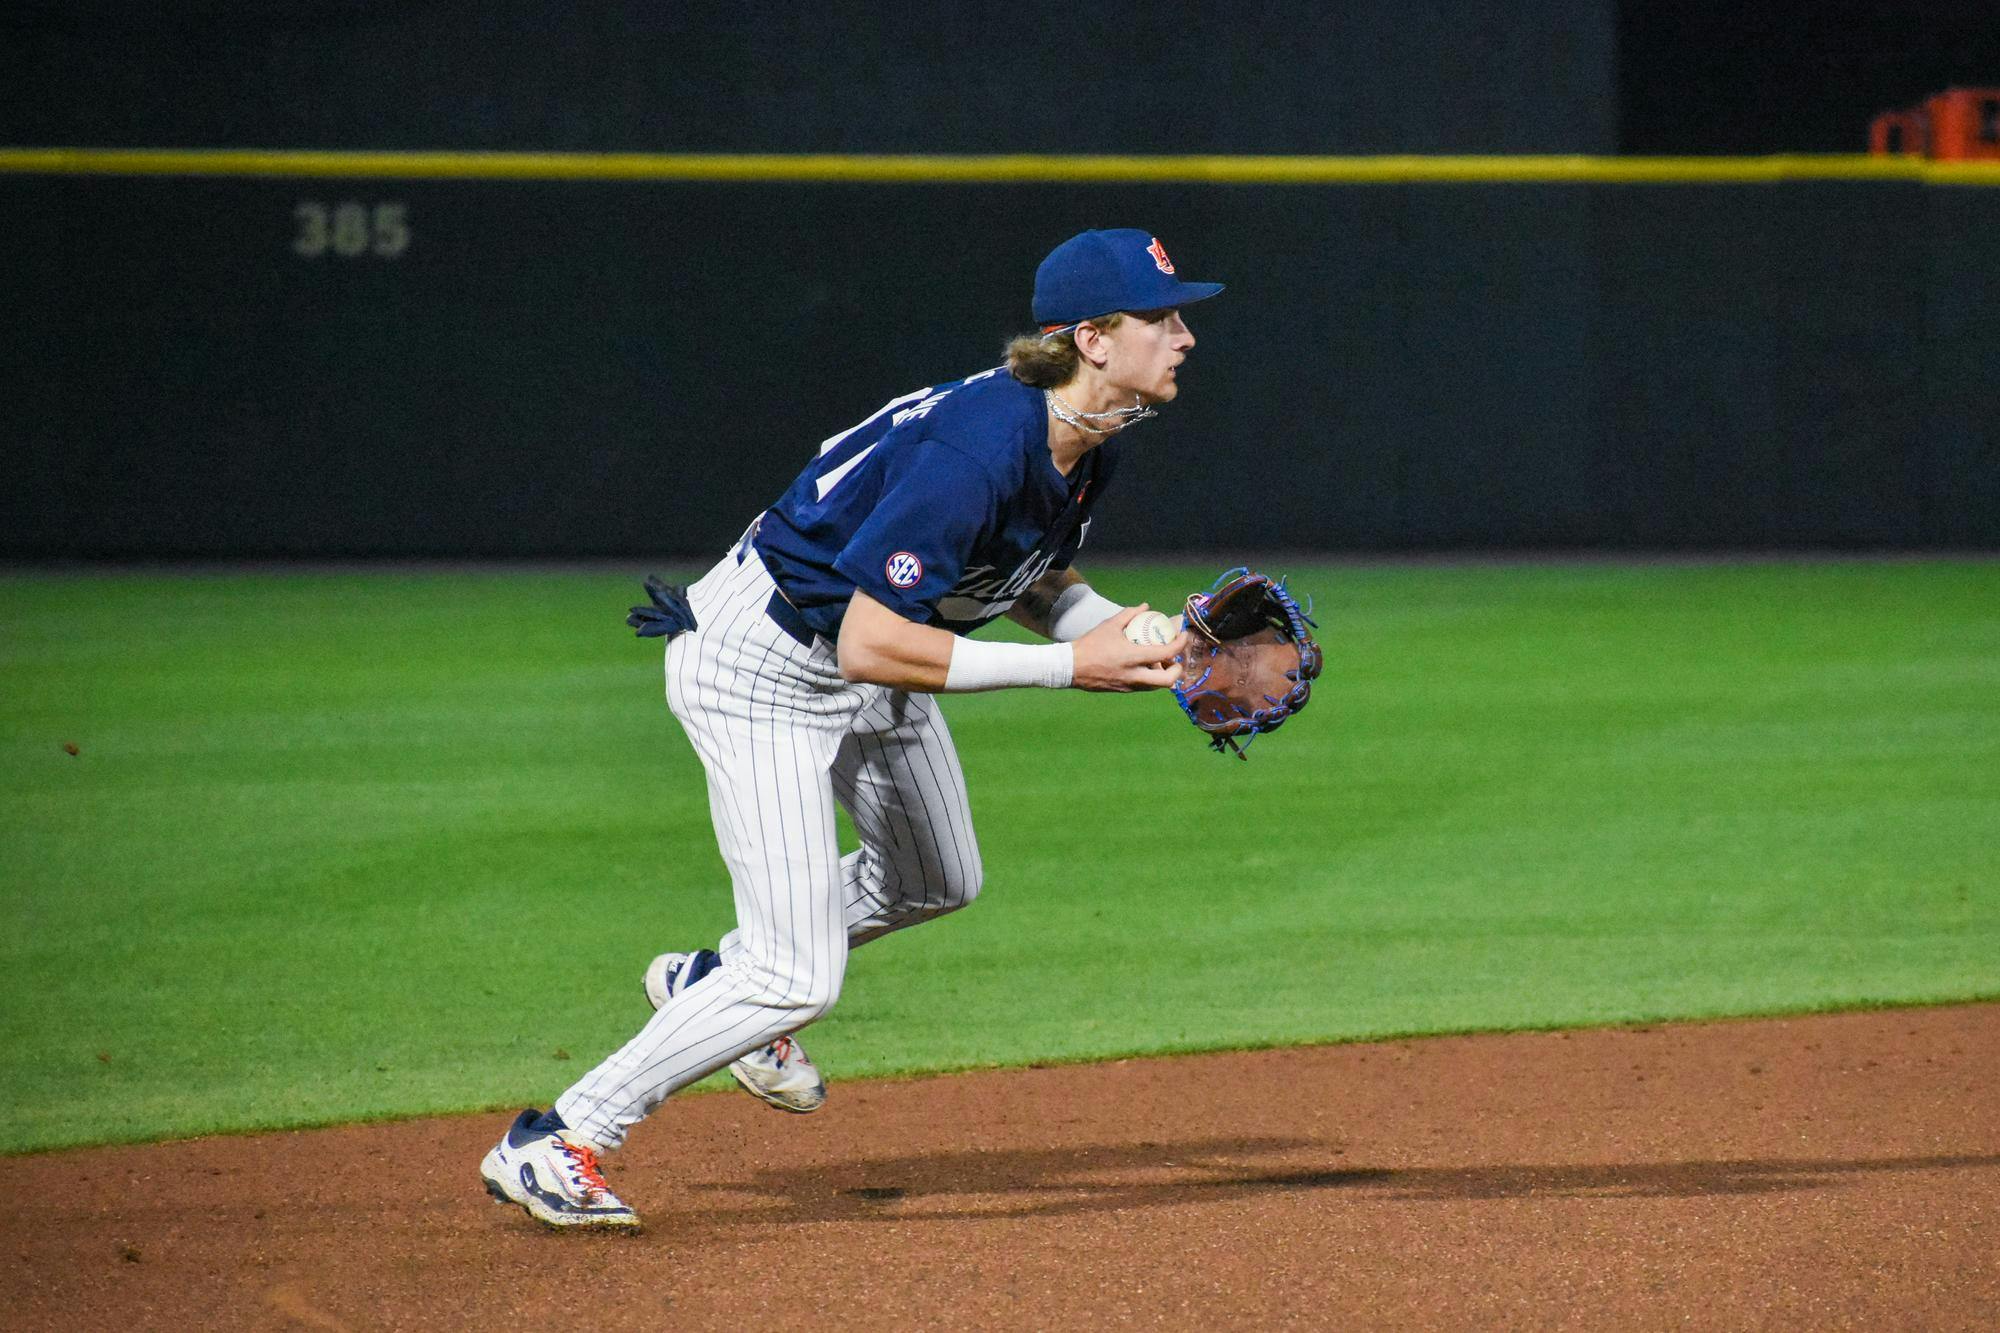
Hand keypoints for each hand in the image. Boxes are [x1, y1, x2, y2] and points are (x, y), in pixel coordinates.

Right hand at [1069, 604, 1189, 691]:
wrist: (1070, 667)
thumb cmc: (1090, 644)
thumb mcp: (1110, 625)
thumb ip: (1130, 614)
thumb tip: (1145, 607)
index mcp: (1133, 657)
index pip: (1166, 653)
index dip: (1180, 644)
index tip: (1183, 635)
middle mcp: (1134, 675)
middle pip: (1168, 680)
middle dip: (1177, 669)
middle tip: (1174, 658)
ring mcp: (1129, 685)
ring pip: (1157, 686)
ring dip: (1163, 674)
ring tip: (1160, 661)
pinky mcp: (1123, 690)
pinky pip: (1144, 686)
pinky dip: (1150, 677)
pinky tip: (1144, 665)